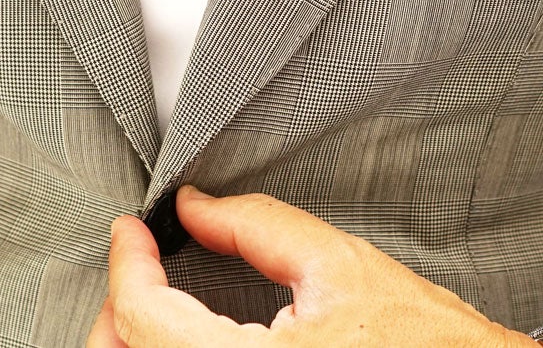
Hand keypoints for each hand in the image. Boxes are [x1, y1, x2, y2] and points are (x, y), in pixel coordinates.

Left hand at [87, 184, 539, 347]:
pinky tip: (181, 341)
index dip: (126, 263)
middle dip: (116, 311)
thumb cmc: (425, 343)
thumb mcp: (337, 265)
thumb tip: (193, 208)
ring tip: (150, 304)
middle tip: (133, 268)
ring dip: (134, 344)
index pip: (143, 316)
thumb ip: (254, 227)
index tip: (129, 232)